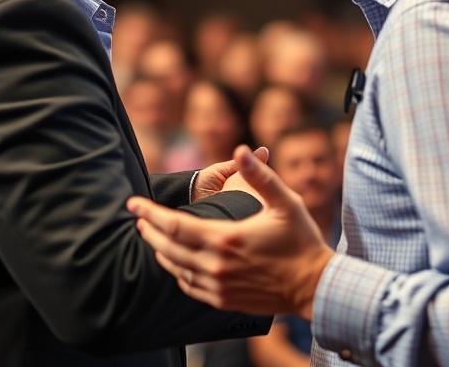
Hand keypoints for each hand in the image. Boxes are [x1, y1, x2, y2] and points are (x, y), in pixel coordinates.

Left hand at [128, 145, 334, 317]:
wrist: (315, 287)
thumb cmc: (301, 241)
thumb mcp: (285, 202)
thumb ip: (260, 176)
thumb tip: (242, 149)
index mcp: (225, 239)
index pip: (174, 225)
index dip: (150, 213)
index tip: (133, 204)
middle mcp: (216, 265)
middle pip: (168, 248)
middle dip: (149, 231)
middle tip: (137, 217)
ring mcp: (219, 286)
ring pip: (176, 269)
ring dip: (160, 251)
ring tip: (151, 237)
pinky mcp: (225, 300)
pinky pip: (190, 287)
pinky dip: (177, 273)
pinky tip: (175, 264)